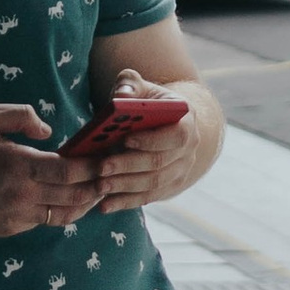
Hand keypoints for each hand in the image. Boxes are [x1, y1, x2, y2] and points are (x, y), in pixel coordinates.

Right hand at [0, 101, 106, 239]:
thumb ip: (19, 116)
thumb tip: (48, 131)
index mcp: (18, 166)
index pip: (70, 171)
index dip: (93, 166)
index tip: (107, 158)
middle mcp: (21, 196)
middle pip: (74, 196)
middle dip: (97, 186)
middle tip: (111, 176)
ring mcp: (16, 217)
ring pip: (63, 215)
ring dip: (83, 204)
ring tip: (95, 191)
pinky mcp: (8, 229)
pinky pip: (43, 221)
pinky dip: (59, 211)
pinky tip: (64, 200)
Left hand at [90, 70, 209, 212]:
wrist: (165, 122)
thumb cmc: (147, 102)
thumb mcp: (139, 87)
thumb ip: (129, 84)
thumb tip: (123, 95)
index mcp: (186, 119)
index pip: (176, 134)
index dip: (151, 139)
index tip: (124, 139)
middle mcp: (189, 148)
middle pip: (159, 162)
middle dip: (128, 166)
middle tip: (101, 168)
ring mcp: (181, 170)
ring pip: (153, 184)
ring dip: (125, 186)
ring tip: (100, 186)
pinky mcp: (169, 187)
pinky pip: (148, 198)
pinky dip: (126, 202)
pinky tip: (104, 205)